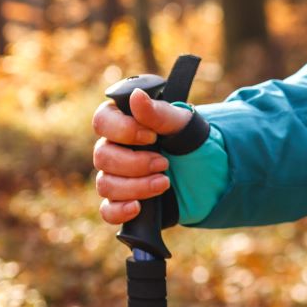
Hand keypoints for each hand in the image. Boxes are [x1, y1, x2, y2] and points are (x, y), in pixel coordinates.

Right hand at [93, 88, 193, 223]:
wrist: (204, 171)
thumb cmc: (188, 140)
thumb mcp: (180, 124)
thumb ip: (158, 112)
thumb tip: (136, 96)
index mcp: (121, 122)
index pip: (102, 122)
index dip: (124, 131)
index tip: (151, 137)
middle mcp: (112, 149)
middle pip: (102, 157)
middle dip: (135, 163)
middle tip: (164, 162)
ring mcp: (114, 177)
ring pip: (105, 184)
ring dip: (136, 186)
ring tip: (164, 182)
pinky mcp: (122, 201)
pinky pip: (107, 211)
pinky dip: (120, 211)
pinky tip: (138, 207)